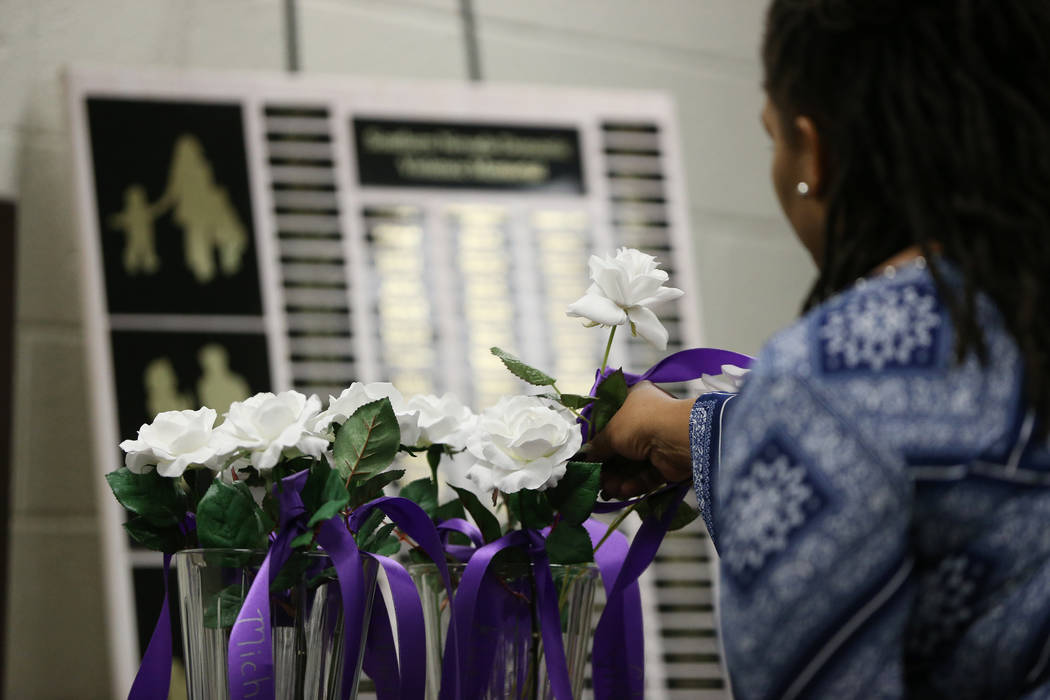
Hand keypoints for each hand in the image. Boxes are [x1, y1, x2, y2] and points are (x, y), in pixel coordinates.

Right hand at [587, 381, 694, 498]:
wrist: (678, 437)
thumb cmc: (640, 423)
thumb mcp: (610, 431)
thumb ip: (596, 447)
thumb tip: (583, 458)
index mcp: (634, 400)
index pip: (611, 419)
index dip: (598, 439)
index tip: (586, 455)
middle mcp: (647, 418)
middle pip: (621, 445)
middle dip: (607, 465)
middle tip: (594, 479)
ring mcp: (658, 441)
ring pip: (633, 463)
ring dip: (618, 478)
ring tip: (607, 490)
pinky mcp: (667, 463)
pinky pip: (646, 474)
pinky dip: (634, 483)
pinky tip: (622, 491)